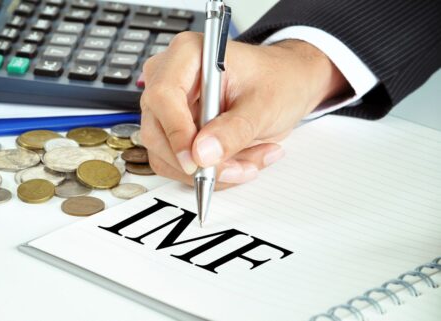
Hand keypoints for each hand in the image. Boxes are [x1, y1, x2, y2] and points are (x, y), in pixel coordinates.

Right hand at [140, 32, 348, 188]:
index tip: (197, 161)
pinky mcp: (173, 131)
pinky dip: (208, 173)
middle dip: (199, 161)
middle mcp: (169, 79)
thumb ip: (235, 129)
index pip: (163, 95)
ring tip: (250, 162)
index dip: (176, 132)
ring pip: (165, 155)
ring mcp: (167, 108)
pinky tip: (239, 161)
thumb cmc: (277, 80)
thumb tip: (202, 154)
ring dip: (209, 171)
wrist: (286, 85)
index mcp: (187, 54)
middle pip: (157, 132)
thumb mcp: (265, 104)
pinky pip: (177, 165)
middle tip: (240, 169)